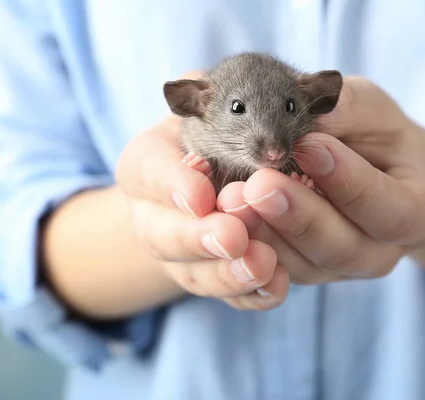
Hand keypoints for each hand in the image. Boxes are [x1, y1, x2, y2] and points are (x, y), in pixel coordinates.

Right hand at [115, 72, 289, 310]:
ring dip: (227, 273)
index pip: (147, 172)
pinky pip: (227, 297)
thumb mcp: (205, 105)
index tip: (202, 194)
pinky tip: (278, 286)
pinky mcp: (213, 279)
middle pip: (161, 235)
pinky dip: (251, 296)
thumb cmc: (212, 131)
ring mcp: (182, 256)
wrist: (212, 182)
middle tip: (232, 236)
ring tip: (263, 265)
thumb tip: (216, 84)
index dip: (172, 185)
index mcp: (147, 164)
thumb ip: (206, 98)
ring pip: (194, 274)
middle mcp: (154, 216)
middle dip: (197, 238)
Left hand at [216, 76, 424, 282]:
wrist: (360, 168)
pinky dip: (248, 247)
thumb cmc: (370, 134)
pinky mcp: (302, 270)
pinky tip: (222, 217)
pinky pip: (274, 271)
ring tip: (230, 198)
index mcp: (416, 212)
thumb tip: (311, 110)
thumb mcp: (371, 110)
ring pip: (303, 265)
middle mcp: (380, 252)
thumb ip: (348, 109)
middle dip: (298, 216)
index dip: (350, 181)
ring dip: (264, 234)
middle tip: (258, 184)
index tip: (310, 145)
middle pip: (342, 248)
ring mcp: (339, 268)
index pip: (389, 209)